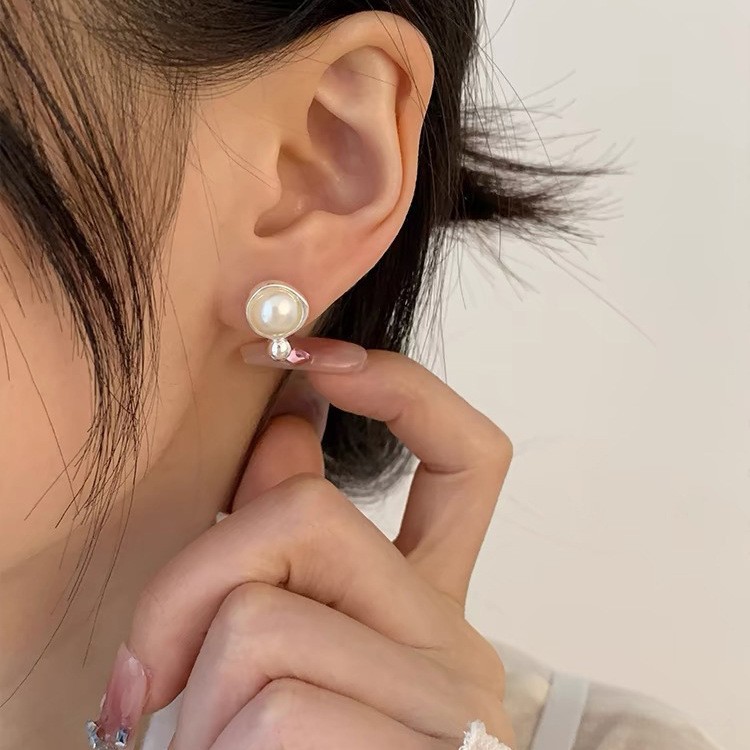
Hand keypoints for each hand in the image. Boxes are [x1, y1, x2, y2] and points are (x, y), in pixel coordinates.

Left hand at [126, 351, 514, 748]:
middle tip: (147, 666)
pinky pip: (276, 702)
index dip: (400, 388)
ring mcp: (436, 704)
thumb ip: (288, 538)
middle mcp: (452, 642)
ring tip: (201, 749)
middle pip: (307, 514)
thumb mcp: (287, 641)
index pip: (469, 456)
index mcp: (427, 604)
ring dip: (189, 689)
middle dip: (193, 569)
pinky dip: (213, 747)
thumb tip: (285, 423)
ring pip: (267, 617)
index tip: (313, 359)